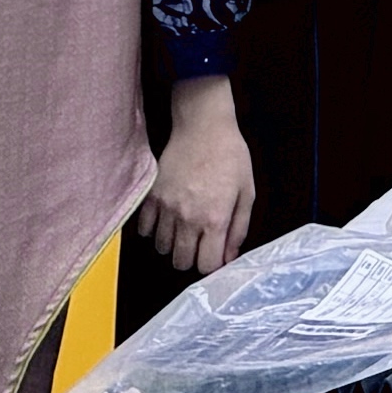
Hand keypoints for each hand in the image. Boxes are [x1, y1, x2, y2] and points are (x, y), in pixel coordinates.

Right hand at [145, 87, 254, 276]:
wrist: (203, 127)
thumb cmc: (230, 156)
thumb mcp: (247, 192)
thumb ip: (238, 229)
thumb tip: (229, 258)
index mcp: (215, 219)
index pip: (206, 265)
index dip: (212, 264)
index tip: (213, 254)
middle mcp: (188, 218)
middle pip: (181, 262)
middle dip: (192, 258)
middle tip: (198, 243)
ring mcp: (166, 208)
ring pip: (161, 248)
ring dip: (173, 244)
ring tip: (183, 228)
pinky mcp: (150, 197)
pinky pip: (144, 230)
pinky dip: (153, 230)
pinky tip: (166, 219)